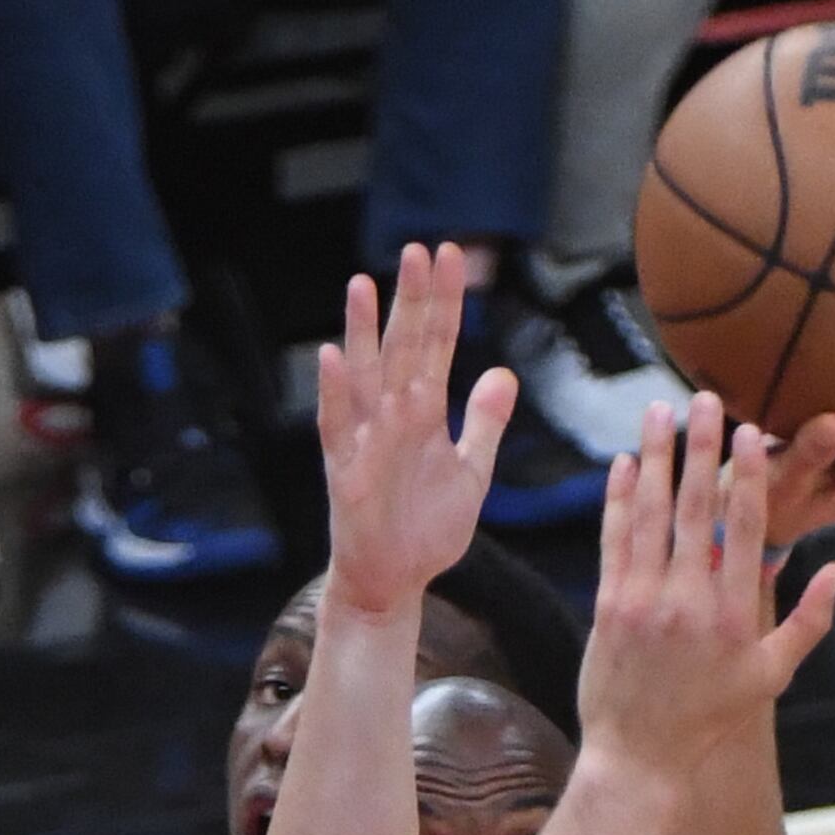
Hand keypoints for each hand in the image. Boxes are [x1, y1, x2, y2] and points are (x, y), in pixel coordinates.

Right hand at [312, 244, 508, 618]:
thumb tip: (504, 371)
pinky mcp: (346, 474)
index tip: (453, 256)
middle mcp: (391, 418)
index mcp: (423, 413)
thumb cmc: (425, 531)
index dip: (446, 303)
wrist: (393, 584)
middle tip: (419, 249)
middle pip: (404, 348)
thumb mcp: (470, 474)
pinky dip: (333, 395)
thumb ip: (484, 423)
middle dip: (411, 301)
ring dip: (363, 333)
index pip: (437, 345)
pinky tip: (330, 358)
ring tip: (363, 284)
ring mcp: (366, 442)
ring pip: (365, 378)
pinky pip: (337, 428)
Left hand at [578, 398, 834, 777]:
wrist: (640, 756)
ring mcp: (644, 600)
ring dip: (656, 456)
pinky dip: (619, 498)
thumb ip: (808, 623)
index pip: (745, 528)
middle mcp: (689, 601)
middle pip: (697, 507)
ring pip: (651, 513)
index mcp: (735, 614)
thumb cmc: (710, 718)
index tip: (753, 430)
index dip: (749, 473)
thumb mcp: (771, 678)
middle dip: (700, 447)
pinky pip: (615, 539)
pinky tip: (624, 462)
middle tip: (704, 398)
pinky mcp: (608, 605)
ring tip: (658, 409)